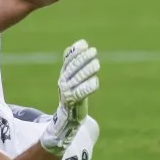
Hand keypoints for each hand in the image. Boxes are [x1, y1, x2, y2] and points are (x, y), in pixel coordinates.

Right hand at [40, 40, 100, 154]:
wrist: (68, 115)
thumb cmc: (73, 92)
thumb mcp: (71, 76)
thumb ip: (73, 61)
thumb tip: (79, 43)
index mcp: (63, 74)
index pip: (68, 60)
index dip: (76, 51)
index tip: (85, 44)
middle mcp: (63, 81)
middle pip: (73, 68)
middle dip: (83, 58)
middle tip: (94, 51)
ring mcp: (67, 92)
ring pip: (77, 79)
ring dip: (87, 70)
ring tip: (97, 64)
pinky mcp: (73, 102)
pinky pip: (80, 93)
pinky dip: (87, 87)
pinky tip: (95, 81)